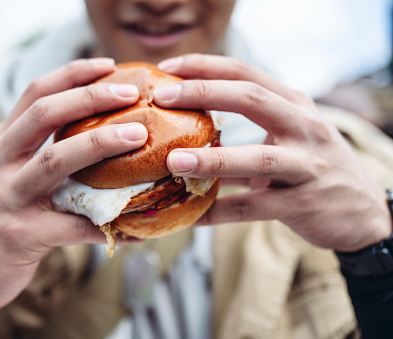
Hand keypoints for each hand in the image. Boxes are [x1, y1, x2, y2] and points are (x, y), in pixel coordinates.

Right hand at [0, 58, 147, 315]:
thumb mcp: (6, 177)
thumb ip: (39, 156)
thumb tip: (101, 141)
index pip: (34, 95)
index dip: (71, 74)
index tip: (108, 64)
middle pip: (44, 115)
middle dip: (90, 97)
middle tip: (131, 93)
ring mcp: (7, 199)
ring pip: (56, 160)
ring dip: (101, 143)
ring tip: (139, 138)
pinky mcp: (20, 236)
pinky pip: (74, 226)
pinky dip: (109, 225)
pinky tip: (137, 229)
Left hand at [154, 54, 391, 252]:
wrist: (363, 211)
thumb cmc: (312, 167)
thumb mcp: (287, 138)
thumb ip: (243, 136)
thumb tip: (185, 142)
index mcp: (294, 104)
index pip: (245, 73)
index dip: (204, 67)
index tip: (167, 69)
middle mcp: (304, 126)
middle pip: (251, 99)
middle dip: (203, 94)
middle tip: (162, 98)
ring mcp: (307, 165)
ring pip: (257, 158)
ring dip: (212, 160)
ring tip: (173, 163)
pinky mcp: (304, 203)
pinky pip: (254, 207)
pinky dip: (221, 211)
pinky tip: (195, 216)